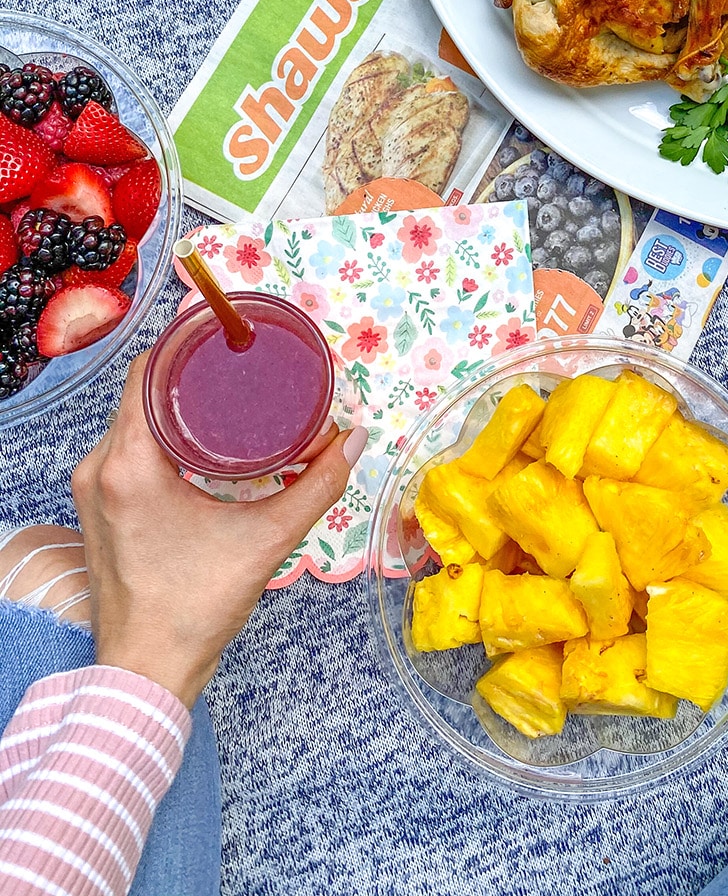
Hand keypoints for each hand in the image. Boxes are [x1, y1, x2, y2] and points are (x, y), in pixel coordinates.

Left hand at [72, 350, 366, 706]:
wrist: (146, 672)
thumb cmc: (196, 608)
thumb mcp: (267, 540)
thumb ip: (317, 486)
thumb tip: (355, 439)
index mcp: (131, 464)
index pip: (147, 371)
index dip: (186, 342)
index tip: (228, 334)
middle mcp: (101, 468)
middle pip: (142, 391)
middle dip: (191, 372)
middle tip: (241, 363)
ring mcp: (93, 489)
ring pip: (134, 419)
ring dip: (176, 403)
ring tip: (227, 394)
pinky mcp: (98, 508)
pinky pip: (128, 447)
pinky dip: (162, 433)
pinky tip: (201, 436)